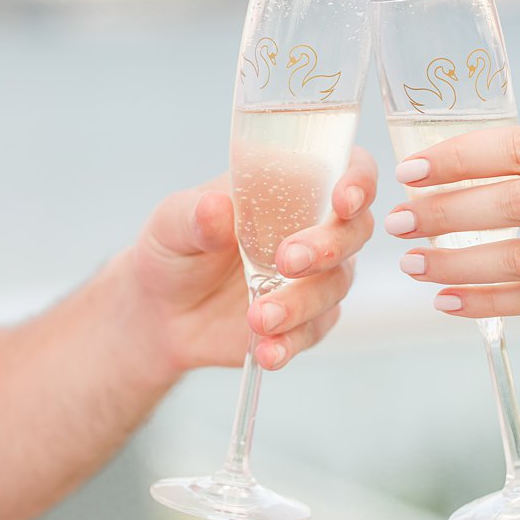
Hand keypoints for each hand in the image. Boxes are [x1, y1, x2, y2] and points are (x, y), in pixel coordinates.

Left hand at [129, 148, 377, 375]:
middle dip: (329, 245)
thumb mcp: (172, 223)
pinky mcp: (308, 320)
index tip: (344, 199)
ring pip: (336, 284)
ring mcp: (316, 277)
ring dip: (303, 301)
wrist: (161, 312)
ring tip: (259, 317)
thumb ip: (196, 215)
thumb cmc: (176, 249)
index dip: (358, 180)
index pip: (347, 169)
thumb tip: (216, 206)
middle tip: (288, 260)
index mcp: (294, 187)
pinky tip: (267, 350)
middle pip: (354, 230)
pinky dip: (292, 342)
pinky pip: (314, 330)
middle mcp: (317, 228)